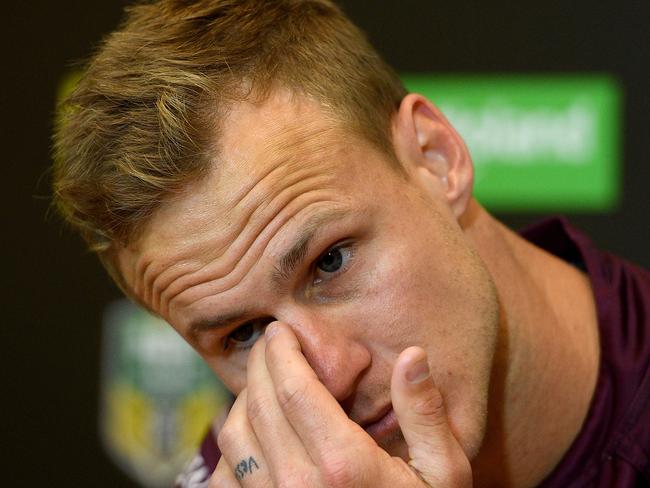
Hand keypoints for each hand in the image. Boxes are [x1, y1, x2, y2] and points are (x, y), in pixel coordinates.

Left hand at [209, 322, 471, 486]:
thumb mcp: (445, 474)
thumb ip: (426, 415)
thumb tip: (413, 354)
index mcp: (344, 465)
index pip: (294, 389)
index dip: (281, 352)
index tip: (279, 330)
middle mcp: (298, 485)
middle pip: (258, 406)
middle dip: (259, 364)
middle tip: (268, 343)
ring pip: (234, 438)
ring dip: (243, 399)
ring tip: (262, 380)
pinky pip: (225, 478)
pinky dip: (232, 445)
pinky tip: (252, 429)